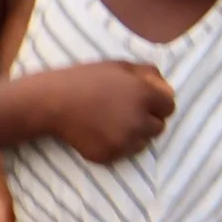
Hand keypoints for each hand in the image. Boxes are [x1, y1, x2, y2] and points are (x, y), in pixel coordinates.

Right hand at [42, 59, 175, 163]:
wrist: (52, 103)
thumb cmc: (85, 79)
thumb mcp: (118, 66)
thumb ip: (148, 74)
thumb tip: (167, 88)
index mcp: (144, 96)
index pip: (169, 107)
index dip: (156, 103)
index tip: (142, 101)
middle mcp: (139, 121)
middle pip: (158, 127)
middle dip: (146, 119)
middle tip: (124, 112)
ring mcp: (125, 141)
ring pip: (143, 142)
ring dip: (134, 134)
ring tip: (112, 122)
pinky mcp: (111, 156)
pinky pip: (124, 153)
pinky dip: (116, 145)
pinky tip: (100, 132)